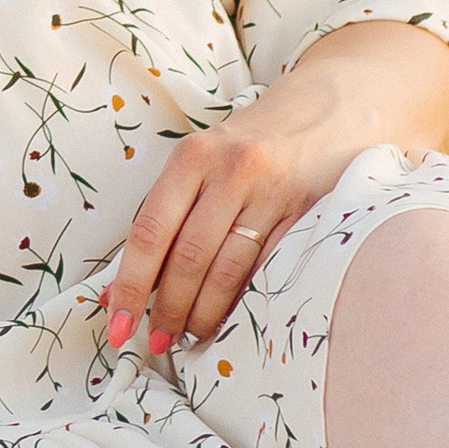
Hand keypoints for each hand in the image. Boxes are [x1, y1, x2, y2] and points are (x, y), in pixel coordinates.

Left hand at [105, 97, 348, 357]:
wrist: (330, 108)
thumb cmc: (253, 143)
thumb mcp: (204, 162)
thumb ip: (166, 216)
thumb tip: (119, 284)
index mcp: (192, 157)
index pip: (149, 232)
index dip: (130, 284)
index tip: (118, 323)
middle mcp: (230, 171)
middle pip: (188, 256)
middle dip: (168, 308)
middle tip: (158, 339)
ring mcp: (272, 193)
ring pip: (227, 269)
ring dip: (203, 313)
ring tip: (190, 335)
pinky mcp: (307, 213)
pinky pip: (268, 267)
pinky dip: (243, 299)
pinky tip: (230, 318)